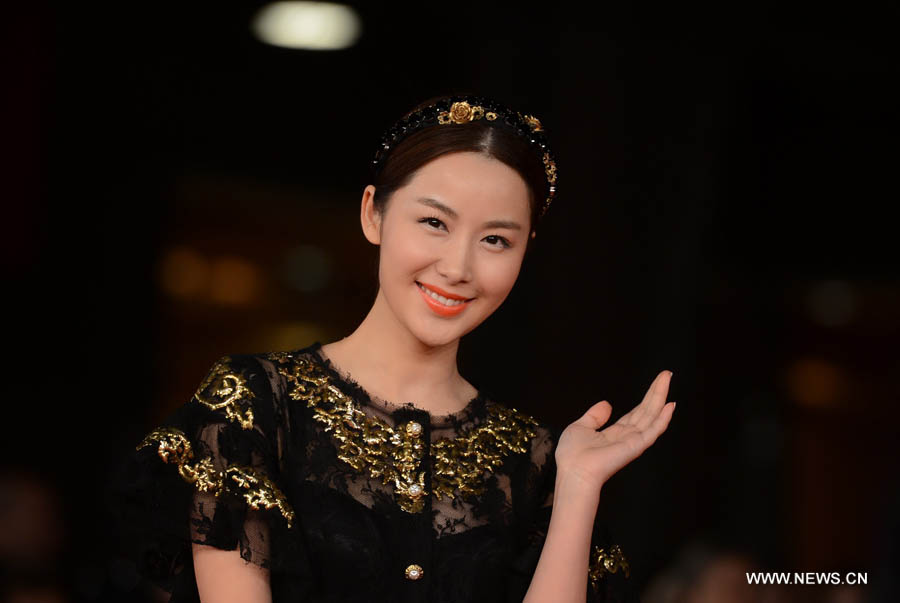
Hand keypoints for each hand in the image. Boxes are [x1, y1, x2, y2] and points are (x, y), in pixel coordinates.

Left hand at [554, 371, 675, 492]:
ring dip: (660, 396)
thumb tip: (607, 404)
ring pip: (651, 415)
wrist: (573, 472)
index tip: (655, 383)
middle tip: (666, 374)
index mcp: (614, 433)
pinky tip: (670, 405)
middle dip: (656, 392)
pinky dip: (663, 418)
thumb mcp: (580, 427)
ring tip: (667, 379)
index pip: (636, 413)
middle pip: (646, 410)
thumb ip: (594, 416)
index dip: (646, 398)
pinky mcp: (636, 446)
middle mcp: (627, 437)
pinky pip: (653, 430)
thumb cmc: (572, 456)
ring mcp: (633, 441)